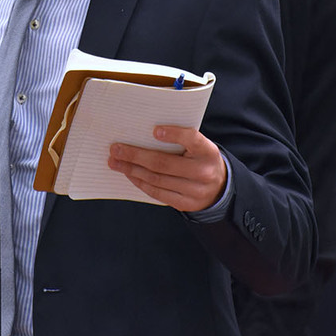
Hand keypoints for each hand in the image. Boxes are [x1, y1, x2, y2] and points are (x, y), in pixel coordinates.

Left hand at [107, 125, 226, 211]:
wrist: (220, 187)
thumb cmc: (201, 159)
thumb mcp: (199, 146)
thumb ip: (180, 139)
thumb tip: (145, 133)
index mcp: (207, 151)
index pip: (192, 139)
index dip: (174, 134)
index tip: (154, 130)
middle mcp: (203, 172)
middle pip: (163, 163)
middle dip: (135, 155)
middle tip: (115, 149)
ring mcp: (195, 191)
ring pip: (157, 179)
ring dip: (132, 170)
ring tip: (115, 162)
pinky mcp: (186, 204)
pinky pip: (158, 193)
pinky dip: (141, 183)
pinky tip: (129, 174)